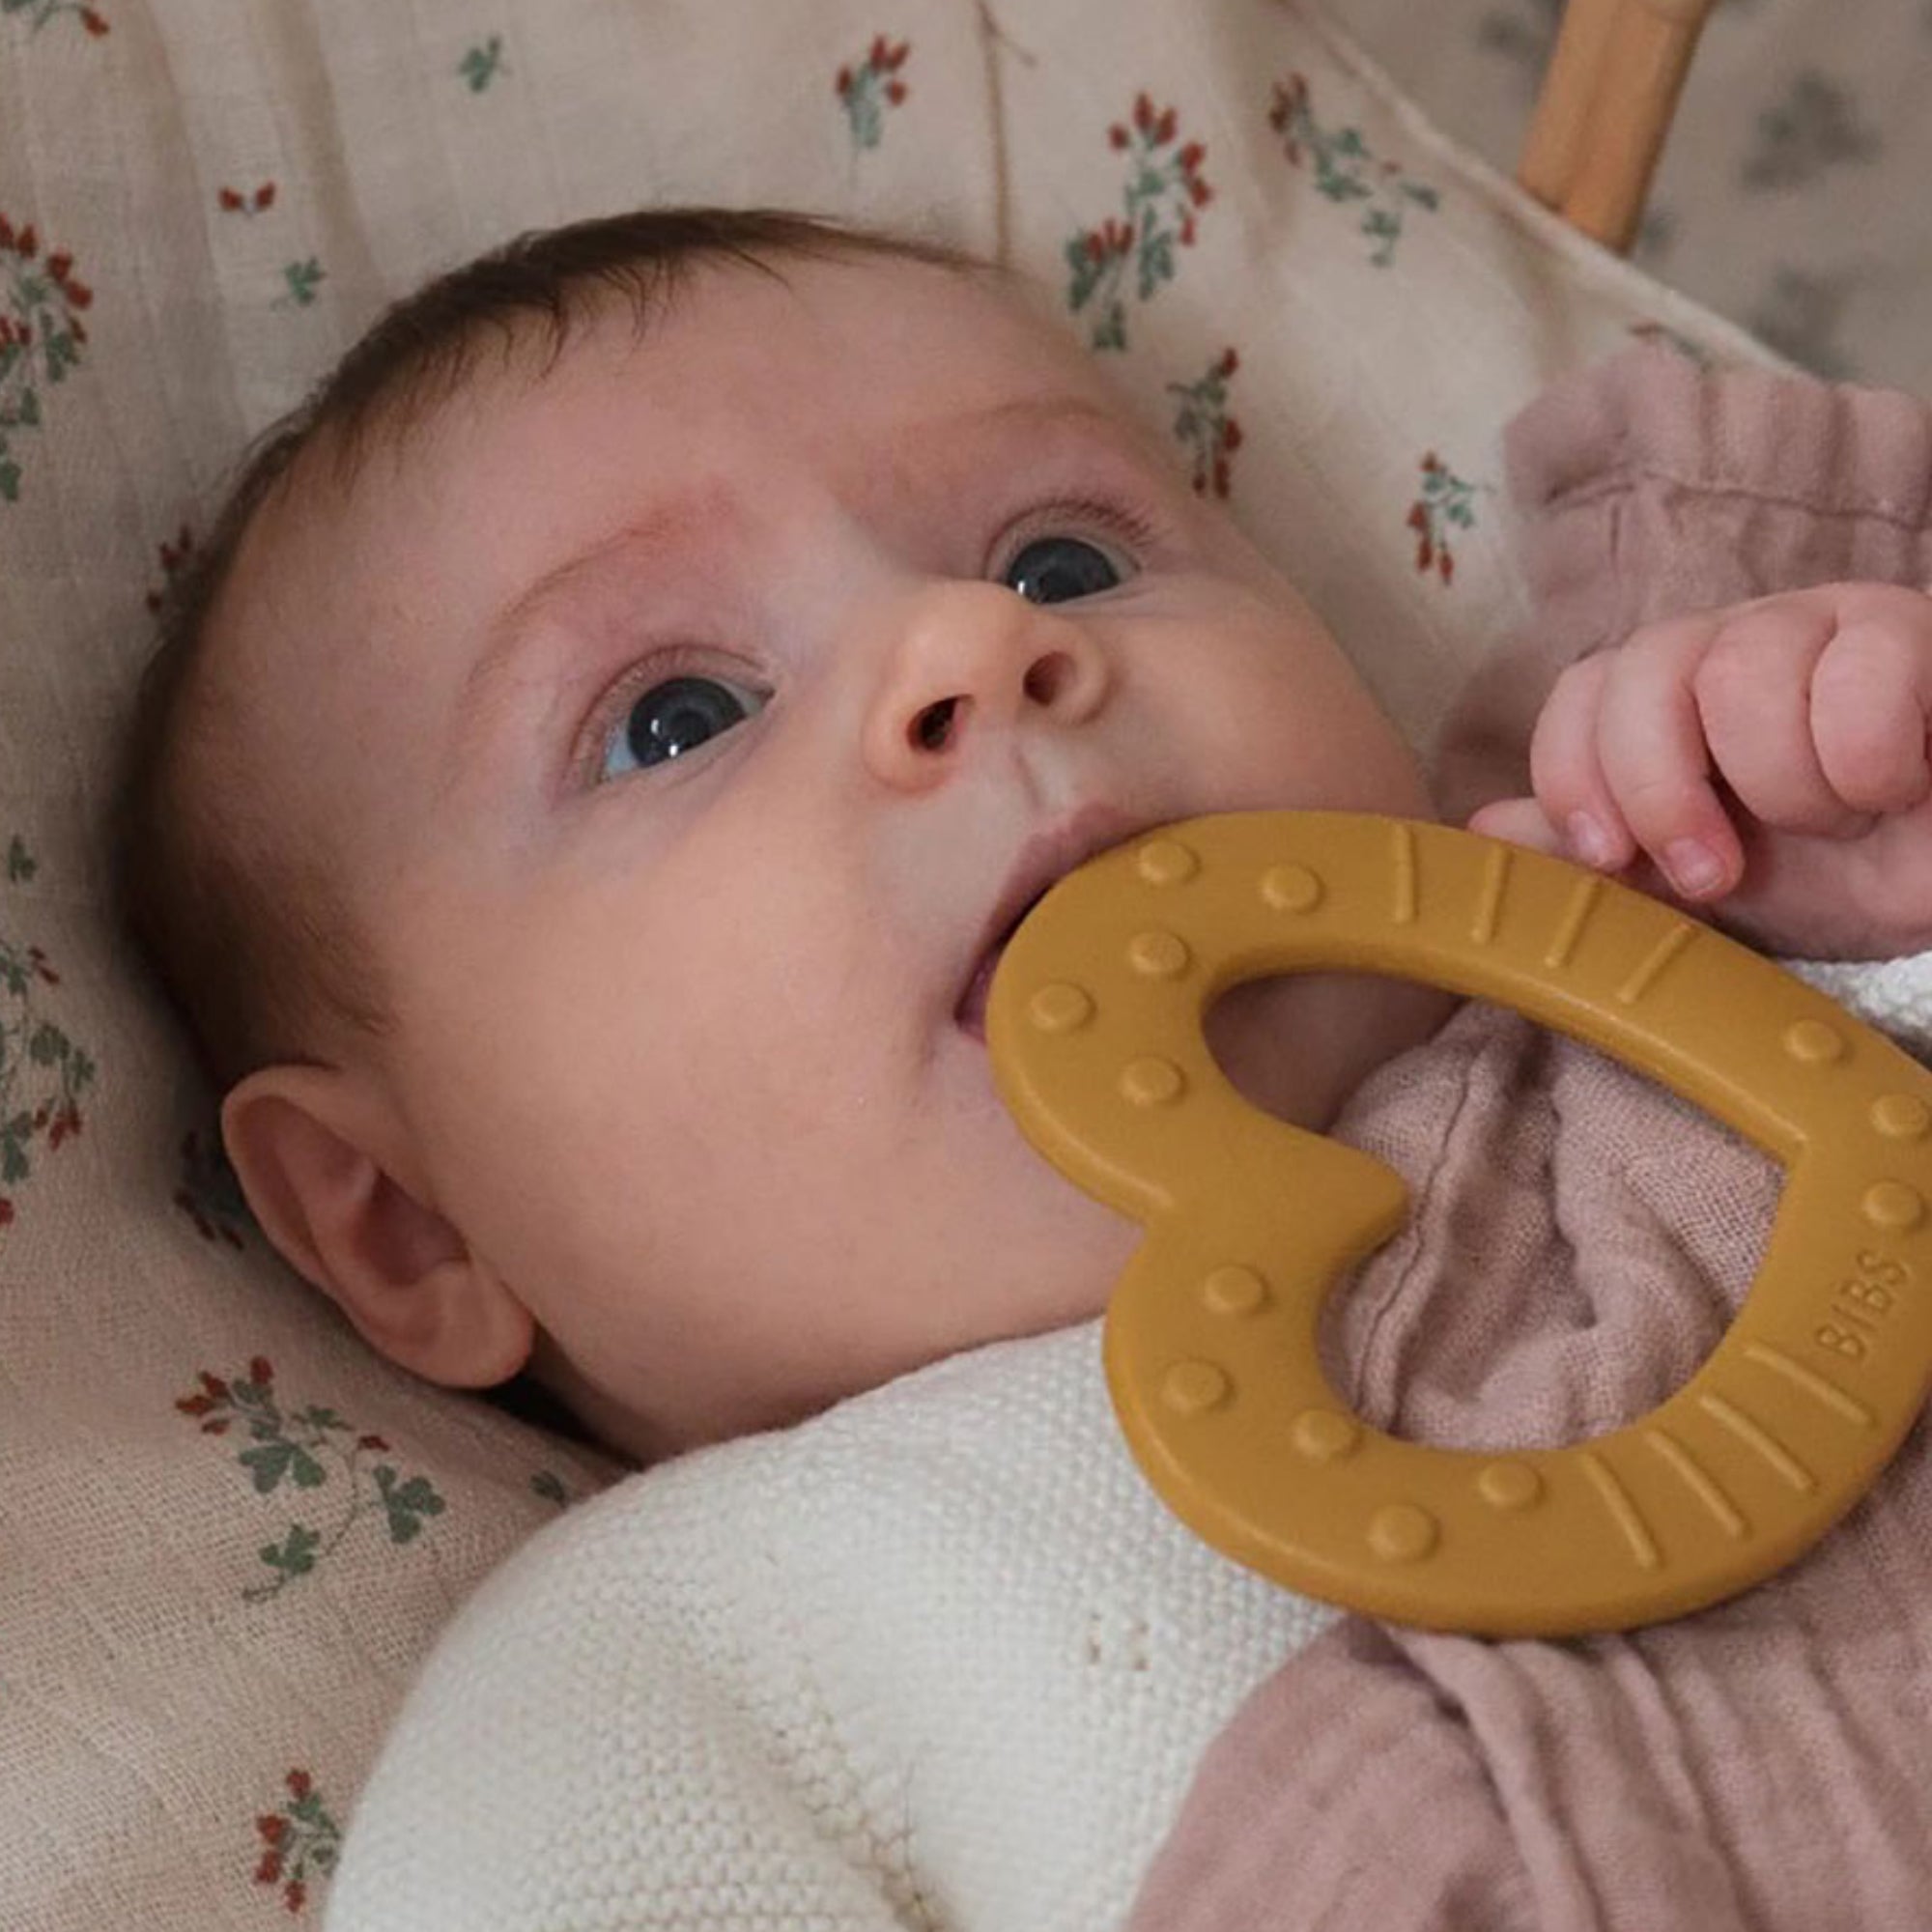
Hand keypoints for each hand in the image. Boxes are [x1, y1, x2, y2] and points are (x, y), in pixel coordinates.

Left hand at [1468, 582, 1931, 959]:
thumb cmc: (1841, 874)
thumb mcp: (1703, 880)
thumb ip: (1600, 851)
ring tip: (1838, 821)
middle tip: (1714, 871)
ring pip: (1743, 673)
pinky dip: (1870, 763)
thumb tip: (1481, 829)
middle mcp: (1741, 641)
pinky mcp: (1914, 630)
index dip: (1575, 773)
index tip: (1608, 858)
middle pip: (1646, 665)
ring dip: (1786, 789)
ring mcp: (1830, 621)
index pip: (1582, 689)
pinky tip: (1900, 788)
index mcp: (1677, 694)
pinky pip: (1861, 674)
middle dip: (1662, 790)